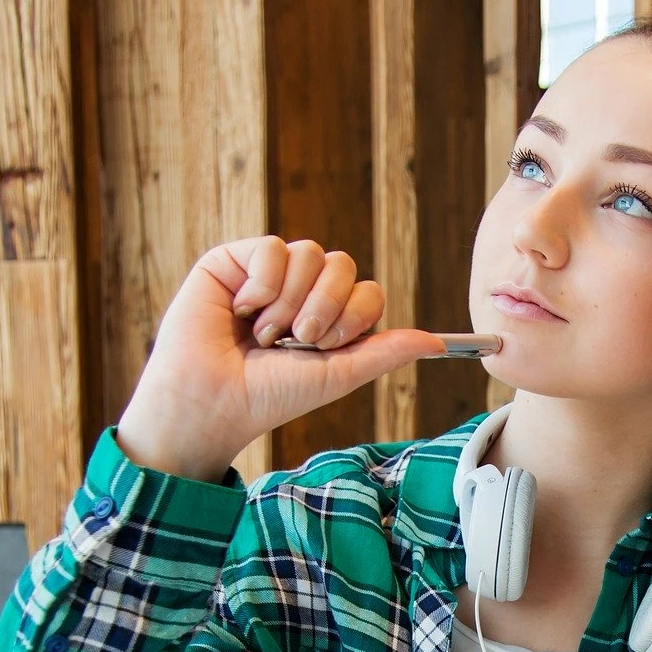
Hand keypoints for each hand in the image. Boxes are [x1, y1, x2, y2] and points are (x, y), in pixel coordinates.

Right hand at [116, 236, 445, 479]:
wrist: (213, 402)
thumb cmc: (270, 396)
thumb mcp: (338, 375)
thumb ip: (385, 351)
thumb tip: (438, 341)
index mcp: (328, 316)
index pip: (366, 291)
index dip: (354, 316)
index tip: (327, 347)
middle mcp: (301, 291)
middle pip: (343, 265)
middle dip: (325, 310)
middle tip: (295, 341)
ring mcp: (267, 273)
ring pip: (309, 254)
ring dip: (290, 304)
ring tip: (262, 334)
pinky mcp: (232, 261)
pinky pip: (273, 248)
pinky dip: (262, 286)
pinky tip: (240, 310)